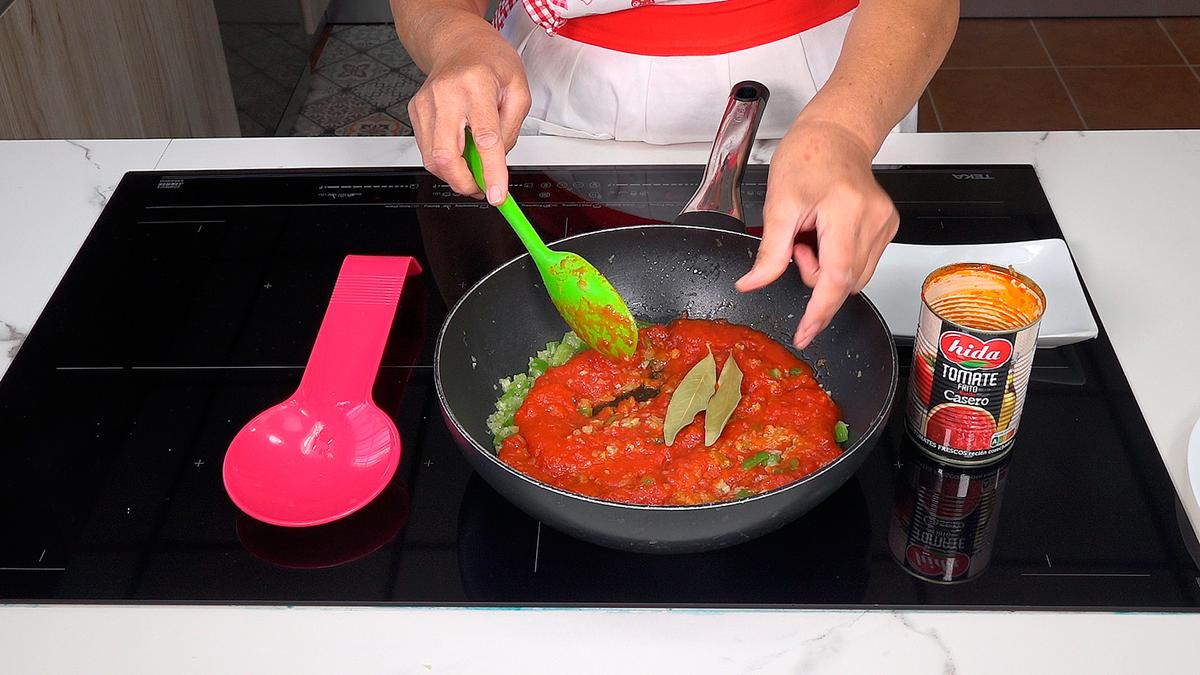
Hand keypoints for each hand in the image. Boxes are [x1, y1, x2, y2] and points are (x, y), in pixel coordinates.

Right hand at [408, 19, 529, 203]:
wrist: (458, 44)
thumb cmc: (489, 62)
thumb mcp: (519, 90)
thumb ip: (512, 129)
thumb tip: (497, 164)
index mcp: (477, 85)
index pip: (485, 138)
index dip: (491, 172)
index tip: (497, 194)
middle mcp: (446, 94)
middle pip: (446, 155)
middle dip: (464, 183)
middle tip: (482, 188)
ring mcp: (426, 104)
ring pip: (432, 159)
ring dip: (455, 175)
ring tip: (474, 168)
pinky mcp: (415, 112)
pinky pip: (427, 150)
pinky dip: (445, 161)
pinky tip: (460, 151)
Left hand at [735, 119, 898, 348]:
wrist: (835, 135)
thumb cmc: (807, 158)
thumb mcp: (778, 204)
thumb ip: (769, 252)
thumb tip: (752, 284)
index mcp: (846, 211)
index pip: (836, 277)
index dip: (819, 311)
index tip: (804, 333)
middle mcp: (873, 220)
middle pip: (843, 281)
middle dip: (814, 276)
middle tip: (798, 242)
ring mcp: (885, 225)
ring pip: (853, 278)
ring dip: (826, 269)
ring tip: (812, 234)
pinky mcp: (888, 228)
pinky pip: (860, 265)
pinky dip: (838, 260)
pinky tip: (827, 235)